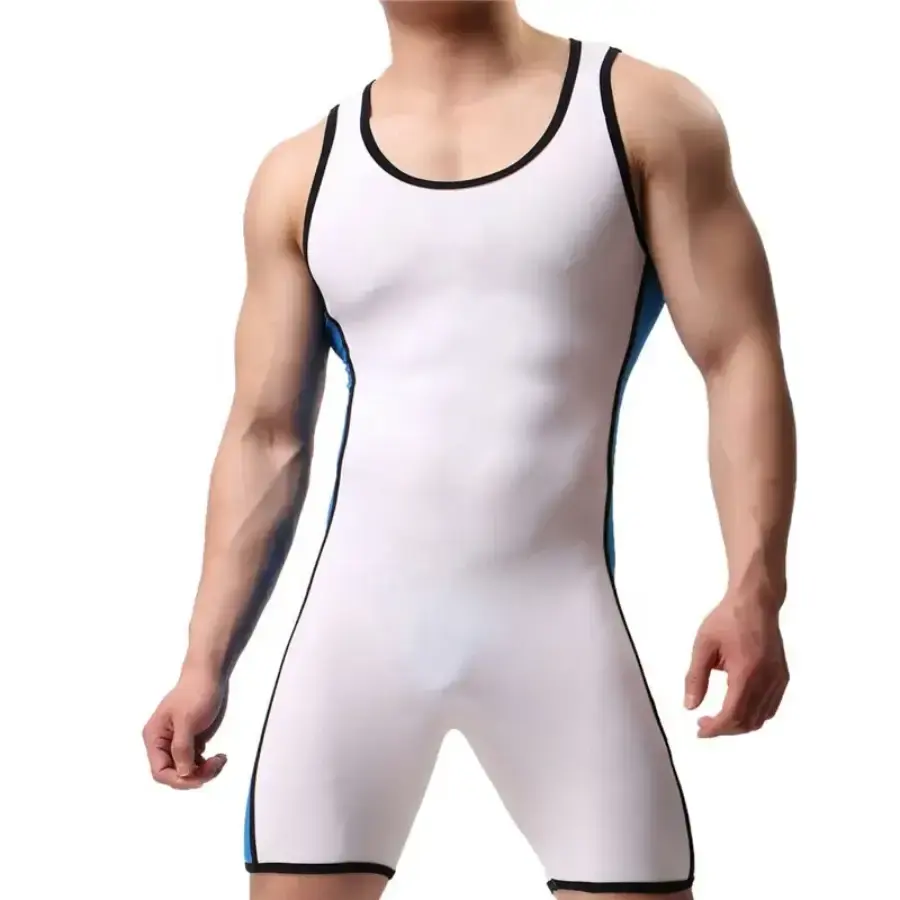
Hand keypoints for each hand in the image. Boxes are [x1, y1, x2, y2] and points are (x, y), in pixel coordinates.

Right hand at [142, 664, 228, 788]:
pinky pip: (195, 761)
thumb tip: (182, 774)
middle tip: (216, 765)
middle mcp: (162, 743)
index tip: (199, 778)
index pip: (160, 771)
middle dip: (194, 775)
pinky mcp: (191, 740)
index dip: (178, 779)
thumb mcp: (187, 720)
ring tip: (220, 760)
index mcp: (154, 738)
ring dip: (203, 771)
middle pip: (174, 773)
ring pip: (186, 769)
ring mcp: (177, 742)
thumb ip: (182, 748)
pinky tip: (218, 757)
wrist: (209, 674)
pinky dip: (206, 764)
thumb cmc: (195, 693)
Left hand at [684, 595, 788, 736]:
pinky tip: (737, 707)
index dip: (716, 729)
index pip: (733, 715)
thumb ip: (695, 678)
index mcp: (746, 673)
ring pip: (761, 718)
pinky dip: (754, 715)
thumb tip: (690, 706)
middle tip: (704, 723)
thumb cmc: (727, 620)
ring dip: (739, 724)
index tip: (700, 730)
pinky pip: (770, 707)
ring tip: (718, 717)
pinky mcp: (782, 676)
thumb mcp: (704, 646)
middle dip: (725, 729)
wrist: (755, 602)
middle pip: (748, 722)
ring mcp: (778, 679)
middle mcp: (767, 680)